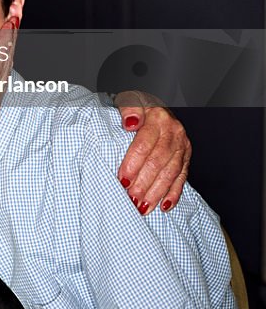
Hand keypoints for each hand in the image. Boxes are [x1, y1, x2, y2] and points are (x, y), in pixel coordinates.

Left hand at [114, 90, 190, 212]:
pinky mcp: (187, 157)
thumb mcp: (129, 100)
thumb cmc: (138, 107)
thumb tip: (130, 123)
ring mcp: (182, 146)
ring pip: (171, 173)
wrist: (155, 106)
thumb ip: (128, 109)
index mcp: (159, 118)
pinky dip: (174, 194)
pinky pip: (182, 178)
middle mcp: (174, 133)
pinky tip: (164, 206)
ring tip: (144, 207)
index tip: (122, 179)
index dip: (133, 163)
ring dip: (157, 192)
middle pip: (159, 162)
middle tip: (132, 198)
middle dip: (144, 183)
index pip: (145, 144)